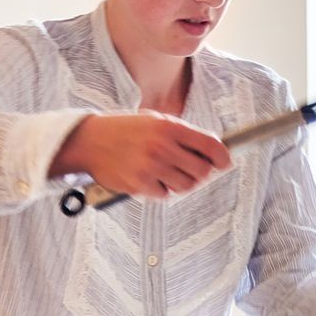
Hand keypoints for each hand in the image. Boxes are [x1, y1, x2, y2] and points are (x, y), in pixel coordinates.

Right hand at [50, 112, 231, 199]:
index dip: (222, 157)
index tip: (224, 162)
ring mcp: (151, 167)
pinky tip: (150, 177)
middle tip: (192, 169)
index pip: (209, 145)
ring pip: (186, 186)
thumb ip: (181, 134)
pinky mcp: (140, 185)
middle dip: (202, 172)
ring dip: (182, 182)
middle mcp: (162, 147)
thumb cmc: (124, 130)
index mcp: (169, 127)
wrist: (90, 141)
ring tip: (167, 172)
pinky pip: (165, 194)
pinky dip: (162, 189)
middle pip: (202, 171)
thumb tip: (211, 151)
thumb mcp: (154, 121)